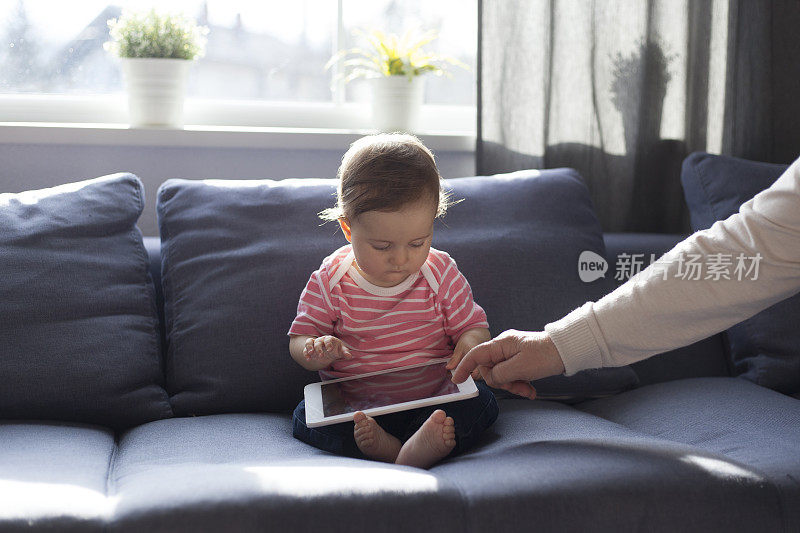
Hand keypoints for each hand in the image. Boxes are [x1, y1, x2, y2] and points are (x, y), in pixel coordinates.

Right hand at [303, 335, 351, 362]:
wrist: (329, 351)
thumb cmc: (336, 349)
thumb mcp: (341, 351)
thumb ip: (345, 353)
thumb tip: (349, 356)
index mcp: (330, 339)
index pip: (328, 339)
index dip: (328, 344)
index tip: (330, 350)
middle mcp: (321, 340)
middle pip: (318, 341)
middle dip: (319, 348)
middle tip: (321, 355)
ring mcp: (315, 343)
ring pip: (310, 342)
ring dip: (309, 347)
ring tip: (311, 353)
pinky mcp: (310, 348)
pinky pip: (305, 348)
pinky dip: (306, 353)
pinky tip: (308, 359)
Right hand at [450, 330, 565, 398]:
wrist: (567, 350)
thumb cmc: (545, 355)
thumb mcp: (520, 368)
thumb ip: (499, 374)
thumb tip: (491, 378)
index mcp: (501, 344)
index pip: (476, 355)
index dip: (465, 367)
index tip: (457, 380)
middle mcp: (504, 347)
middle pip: (490, 369)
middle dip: (502, 382)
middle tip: (517, 388)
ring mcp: (512, 353)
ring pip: (503, 374)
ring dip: (514, 385)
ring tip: (528, 391)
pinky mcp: (521, 359)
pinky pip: (513, 374)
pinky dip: (520, 383)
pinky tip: (531, 391)